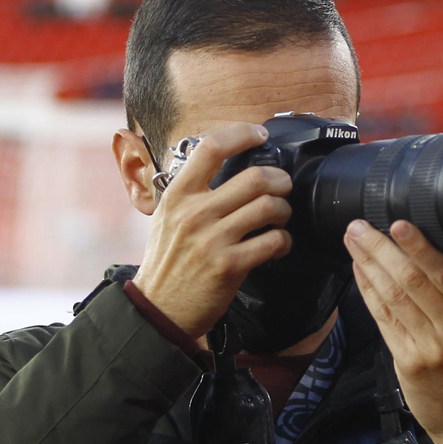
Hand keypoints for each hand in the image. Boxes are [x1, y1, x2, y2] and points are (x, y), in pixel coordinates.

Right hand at [132, 122, 294, 338]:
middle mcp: (194, 212)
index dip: (242, 134)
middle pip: (255, 177)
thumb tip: (226, 166)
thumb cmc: (168, 261)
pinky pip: (273, 241)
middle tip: (282, 186)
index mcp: (177, 194)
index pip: (212, 147)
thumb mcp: (167, 217)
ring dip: (284, 210)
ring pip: (269, 207)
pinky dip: (284, 241)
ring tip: (280, 218)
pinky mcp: (229, 265)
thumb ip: (192, 192)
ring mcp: (212, 239)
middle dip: (280, 180)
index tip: (259, 135)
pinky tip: (278, 245)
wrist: (158, 309)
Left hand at [344, 219, 442, 443]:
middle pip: (412, 280)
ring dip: (368, 265)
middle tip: (359, 227)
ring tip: (353, 242)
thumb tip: (426, 251)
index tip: (397, 224)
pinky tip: (358, 272)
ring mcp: (430, 347)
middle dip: (380, 249)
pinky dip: (367, 291)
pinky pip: (383, 319)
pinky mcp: (408, 362)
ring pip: (392, 296)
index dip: (418, 247)